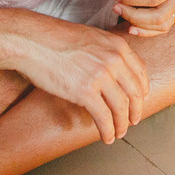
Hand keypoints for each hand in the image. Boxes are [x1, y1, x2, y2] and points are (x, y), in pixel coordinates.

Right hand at [13, 16, 149, 143]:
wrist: (32, 40)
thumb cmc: (54, 38)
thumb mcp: (90, 37)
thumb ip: (105, 52)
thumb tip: (110, 70)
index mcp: (117, 45)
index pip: (140, 71)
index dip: (142, 89)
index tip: (140, 99)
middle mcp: (114, 59)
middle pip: (134, 92)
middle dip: (135, 110)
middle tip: (133, 120)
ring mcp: (101, 76)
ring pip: (121, 107)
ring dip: (122, 124)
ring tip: (119, 133)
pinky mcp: (85, 91)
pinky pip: (104, 117)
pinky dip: (108, 130)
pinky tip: (107, 137)